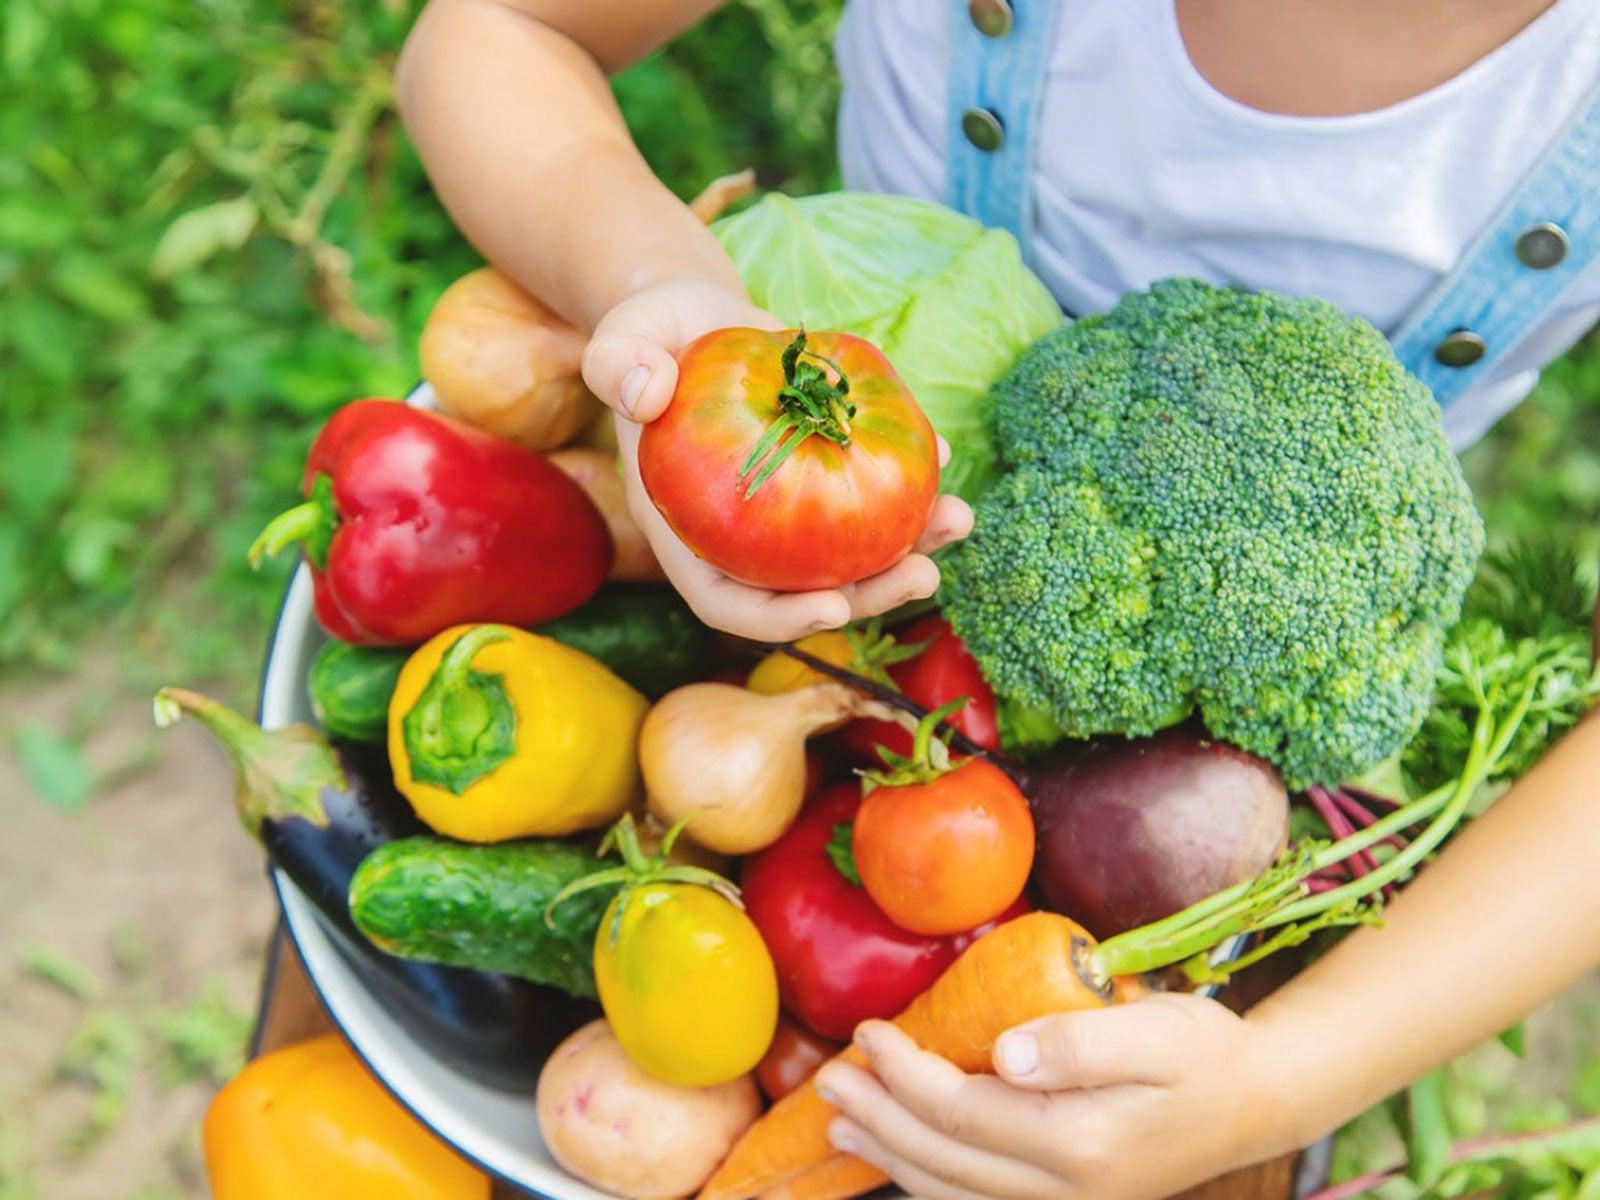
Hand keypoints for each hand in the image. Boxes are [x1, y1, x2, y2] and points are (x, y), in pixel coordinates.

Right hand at [582, 277, 971, 641]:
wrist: (697, 316)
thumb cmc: (652, 333)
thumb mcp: (622, 337)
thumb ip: (619, 363)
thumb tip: (642, 391)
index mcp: (686, 529)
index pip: (727, 601)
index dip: (779, 620)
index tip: (836, 607)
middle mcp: (741, 536)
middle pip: (807, 591)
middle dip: (871, 595)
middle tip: (925, 576)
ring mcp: (787, 511)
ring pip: (852, 551)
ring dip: (911, 547)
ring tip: (959, 520)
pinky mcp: (823, 474)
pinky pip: (871, 494)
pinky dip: (912, 484)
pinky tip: (944, 454)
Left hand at [814, 996, 1296, 1199]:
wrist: (1256, 1100)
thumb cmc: (1203, 1051)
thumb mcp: (1156, 1029)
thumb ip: (1080, 1041)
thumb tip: (1005, 1053)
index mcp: (1082, 1142)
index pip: (965, 1112)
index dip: (906, 1075)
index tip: (869, 1032)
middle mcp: (1069, 1189)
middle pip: (947, 1159)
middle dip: (880, 1117)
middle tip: (829, 1078)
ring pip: (955, 1192)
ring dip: (891, 1155)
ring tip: (842, 1119)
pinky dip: (930, 1181)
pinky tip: (901, 1157)